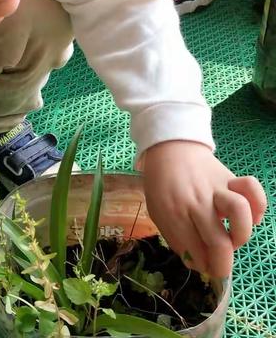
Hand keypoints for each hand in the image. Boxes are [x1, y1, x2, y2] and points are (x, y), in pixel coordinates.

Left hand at [142, 141, 266, 277]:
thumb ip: (174, 237)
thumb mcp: (156, 211)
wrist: (170, 148)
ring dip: (241, 235)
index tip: (202, 266)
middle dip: (222, 266)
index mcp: (173, 212)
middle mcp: (196, 201)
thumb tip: (196, 263)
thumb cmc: (161, 183)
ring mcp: (216, 188)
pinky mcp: (231, 178)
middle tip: (218, 267)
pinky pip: (253, 190)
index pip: (194, 252)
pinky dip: (258, 207)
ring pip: (240, 211)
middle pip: (218, 242)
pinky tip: (250, 217)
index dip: (202, 267)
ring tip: (233, 239)